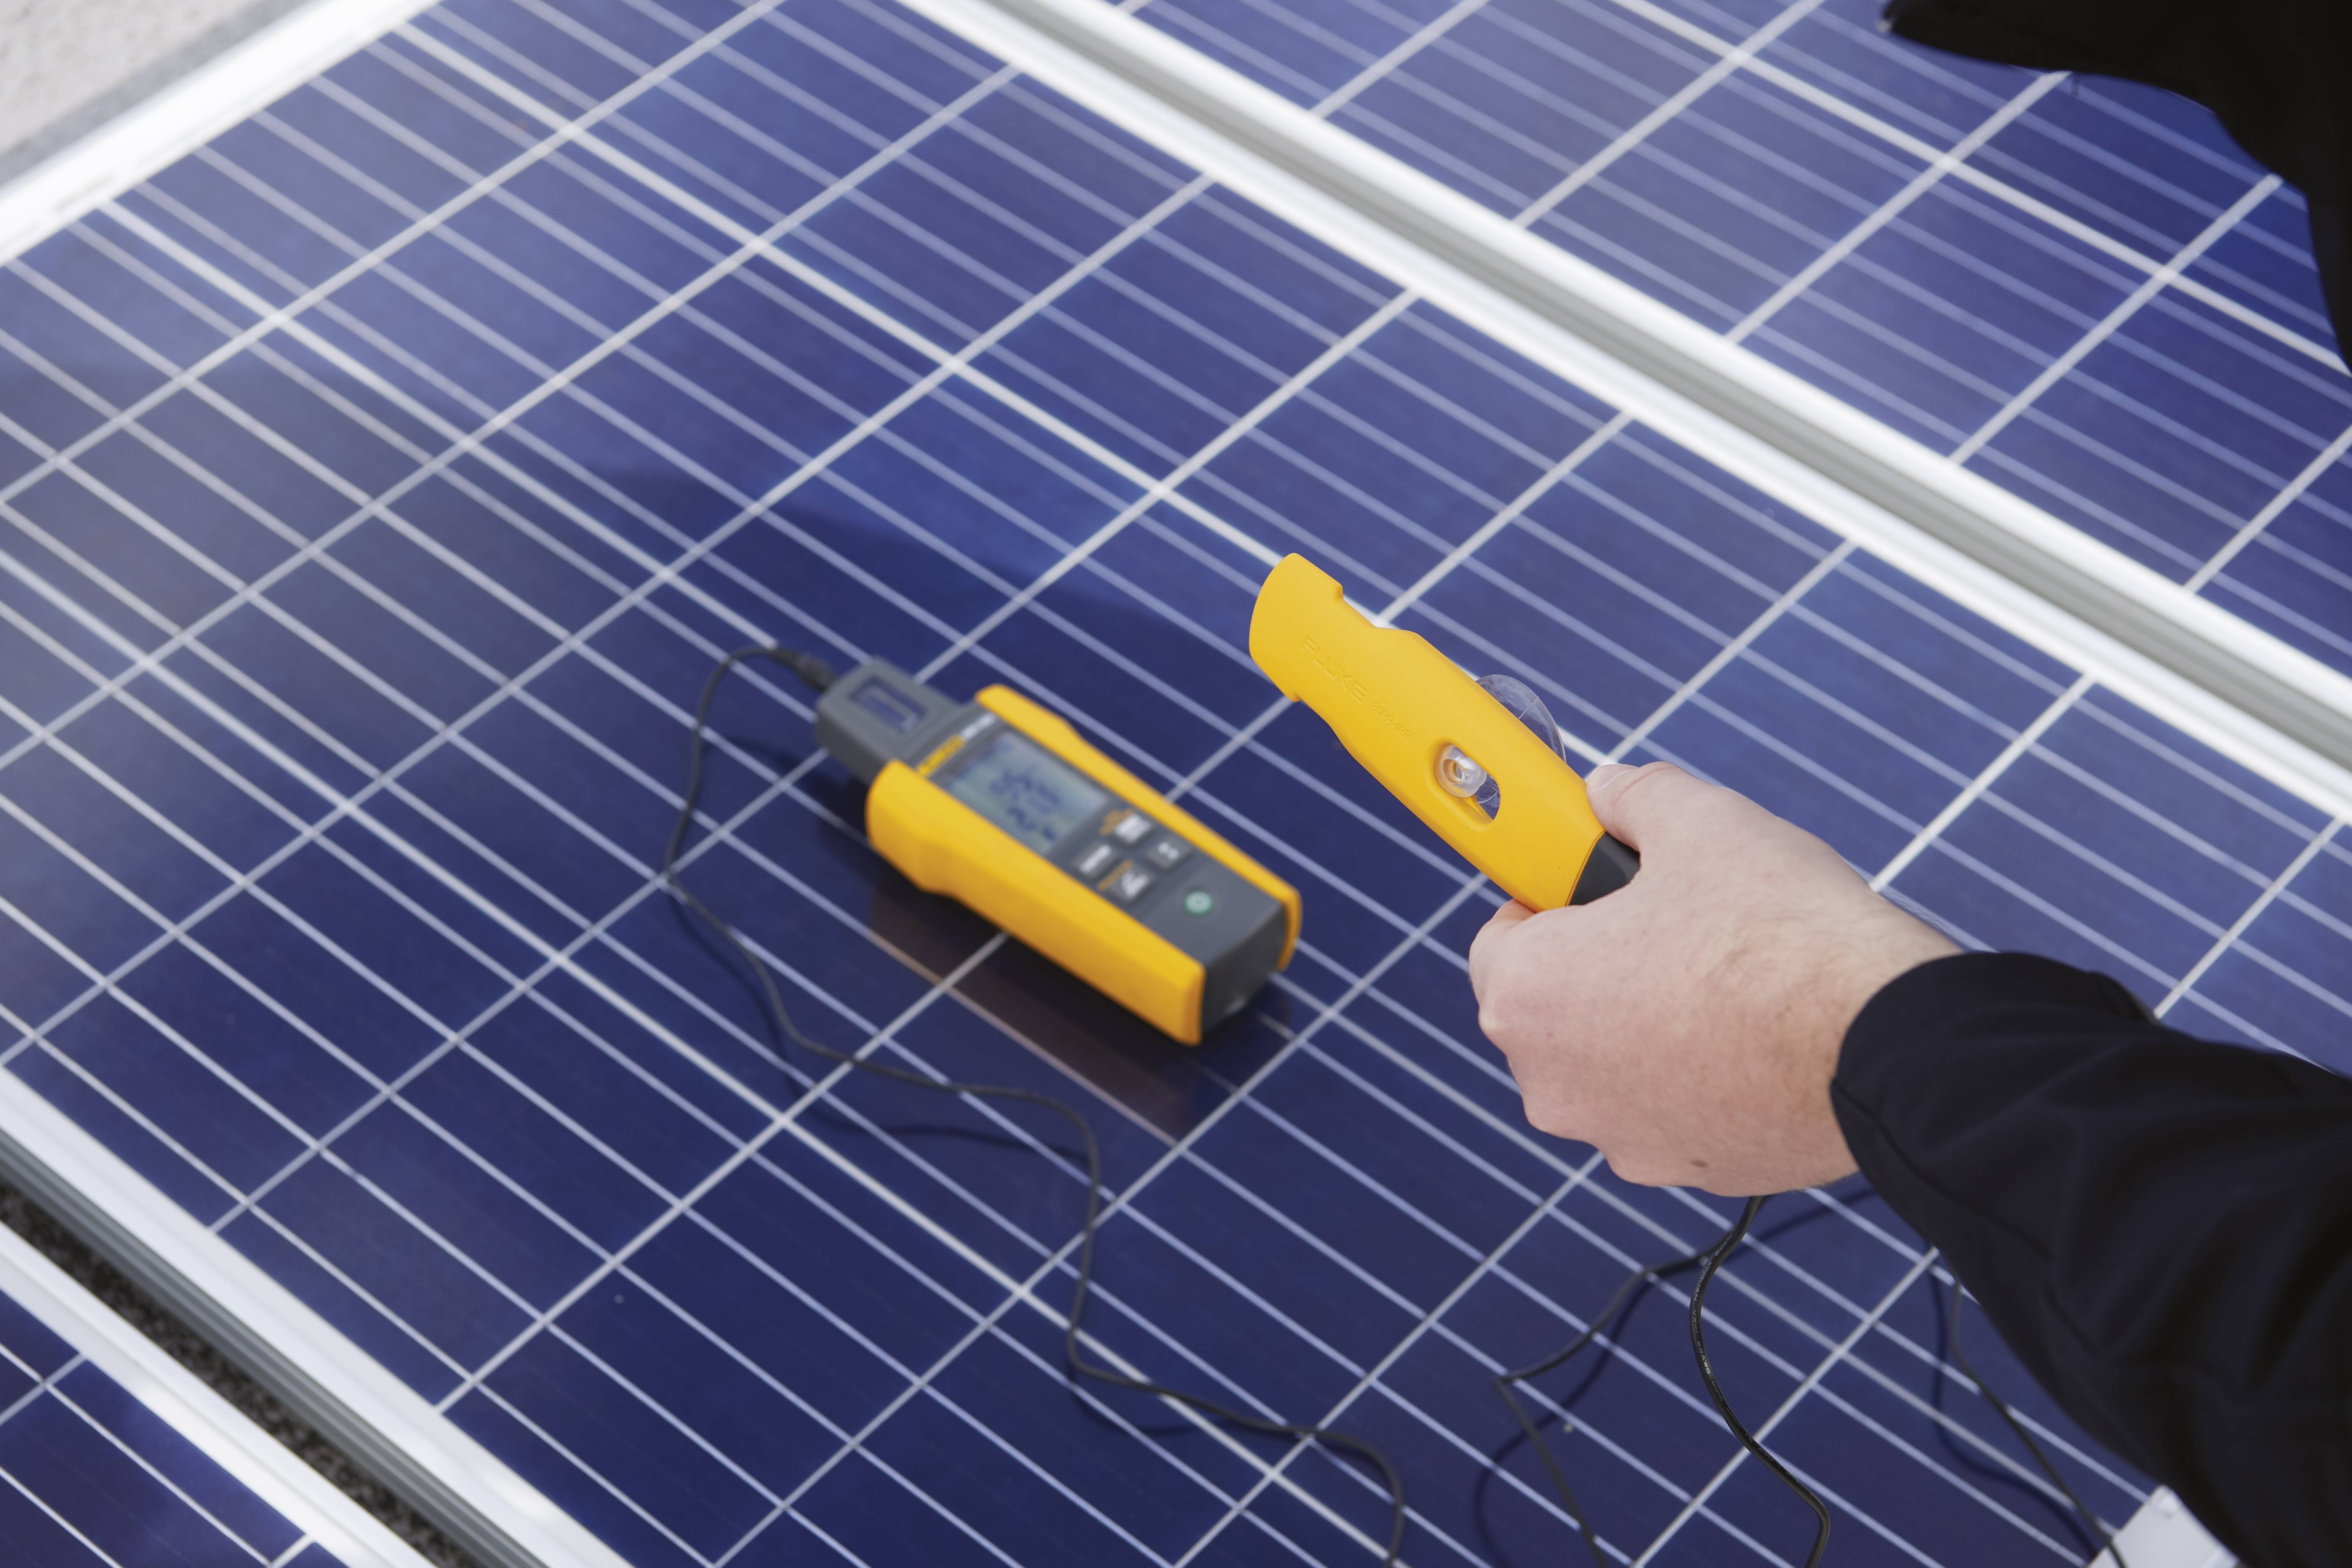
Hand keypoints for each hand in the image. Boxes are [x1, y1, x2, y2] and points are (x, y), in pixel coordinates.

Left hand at [1466, 762, 1957, 1194]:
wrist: (1888, 1043)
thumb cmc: (1783, 931)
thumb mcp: (1700, 820)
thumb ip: (1632, 797)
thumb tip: (1607, 791)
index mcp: (1529, 994)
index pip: (1500, 936)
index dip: (1548, 898)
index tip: (1594, 886)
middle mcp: (1551, 1083)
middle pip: (1553, 1005)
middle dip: (1599, 962)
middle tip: (1673, 923)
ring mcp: (1616, 1137)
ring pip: (1611, 1061)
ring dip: (1648, 1021)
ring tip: (1727, 977)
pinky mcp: (1685, 1170)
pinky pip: (1670, 1107)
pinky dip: (1698, 1074)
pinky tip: (1756, 1035)